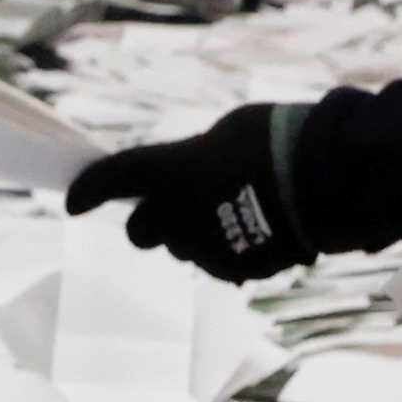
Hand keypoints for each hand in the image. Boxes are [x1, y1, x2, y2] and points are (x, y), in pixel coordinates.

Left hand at [67, 103, 309, 279]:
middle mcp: (176, 216)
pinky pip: (217, 263)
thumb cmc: (281, 140)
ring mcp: (204, 249)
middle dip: (151, 222)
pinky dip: (226, 249)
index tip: (71, 203)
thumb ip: (196, 155)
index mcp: (170, 171)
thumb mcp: (231, 130)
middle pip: (141, 232)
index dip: (88, 191)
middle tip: (175, 205)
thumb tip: (190, 172)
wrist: (329, 183)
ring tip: (235, 208)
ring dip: (195, 233)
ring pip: (183, 248)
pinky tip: (256, 229)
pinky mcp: (233, 270)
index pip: (112, 179)